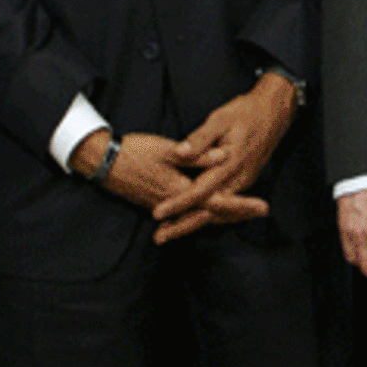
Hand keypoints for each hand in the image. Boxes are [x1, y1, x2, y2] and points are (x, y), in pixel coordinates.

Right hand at [70, 129, 269, 237]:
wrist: (104, 162)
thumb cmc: (136, 152)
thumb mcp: (168, 150)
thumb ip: (198, 155)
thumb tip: (225, 156)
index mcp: (182, 190)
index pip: (219, 202)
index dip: (242, 204)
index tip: (262, 206)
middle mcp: (176, 204)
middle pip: (214, 215)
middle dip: (238, 213)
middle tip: (261, 211)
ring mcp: (166, 207)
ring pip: (201, 216)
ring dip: (224, 215)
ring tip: (244, 212)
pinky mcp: (159, 204)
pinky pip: (188, 214)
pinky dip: (204, 214)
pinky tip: (212, 210)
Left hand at [150, 72, 299, 241]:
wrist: (274, 112)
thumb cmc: (245, 112)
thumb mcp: (220, 119)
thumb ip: (200, 139)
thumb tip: (179, 153)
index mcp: (230, 164)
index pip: (199, 191)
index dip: (178, 203)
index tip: (157, 214)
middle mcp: (238, 179)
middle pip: (209, 211)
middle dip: (183, 225)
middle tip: (159, 237)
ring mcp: (243, 182)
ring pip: (218, 213)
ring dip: (194, 224)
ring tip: (169, 232)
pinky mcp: (244, 181)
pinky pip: (225, 207)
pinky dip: (208, 216)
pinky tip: (193, 219)